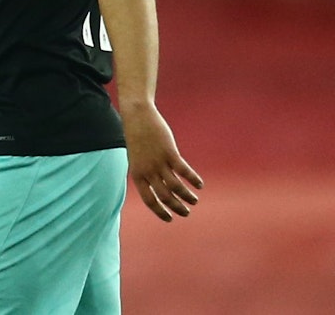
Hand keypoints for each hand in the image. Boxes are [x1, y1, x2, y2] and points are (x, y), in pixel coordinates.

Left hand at [121, 102, 202, 221]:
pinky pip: (184, 171)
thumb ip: (145, 172)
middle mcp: (147, 171)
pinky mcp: (169, 152)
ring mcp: (158, 162)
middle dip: (177, 207)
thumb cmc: (137, 137)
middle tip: (186, 213)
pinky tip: (199, 184)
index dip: (160, 212)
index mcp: (137, 174)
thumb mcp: (137, 158)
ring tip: (194, 200)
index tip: (170, 219)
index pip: (149, 200)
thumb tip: (158, 186)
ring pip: (176, 186)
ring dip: (187, 196)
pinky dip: (193, 179)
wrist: (137, 116)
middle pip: (164, 196)